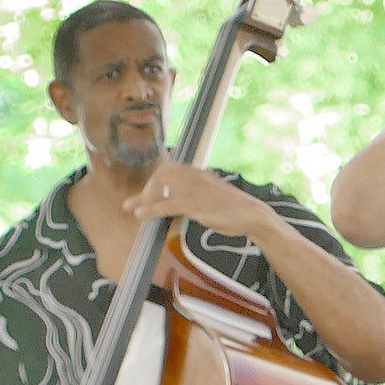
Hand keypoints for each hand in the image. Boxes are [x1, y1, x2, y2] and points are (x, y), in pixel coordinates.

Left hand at [123, 163, 268, 237]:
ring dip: (143, 199)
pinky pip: (165, 204)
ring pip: (160, 189)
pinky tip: (140, 214)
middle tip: (140, 203)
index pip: (170, 168)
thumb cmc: (236, 210)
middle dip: (148, 189)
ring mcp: (193, 189)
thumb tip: (184, 202)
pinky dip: (150, 209)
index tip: (149, 192)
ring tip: (131, 208)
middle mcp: (194, 177)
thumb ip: (199, 194)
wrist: (252, 216)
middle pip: (161, 175)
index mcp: (199, 173)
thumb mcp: (214, 196)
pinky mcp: (193, 204)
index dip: (156, 179)